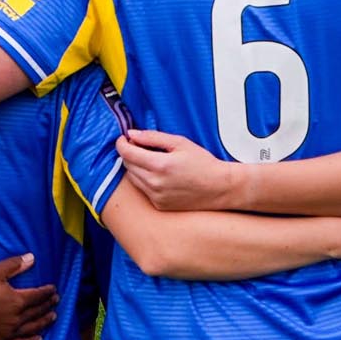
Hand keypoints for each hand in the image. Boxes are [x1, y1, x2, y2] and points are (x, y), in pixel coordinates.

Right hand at [0, 255, 61, 339]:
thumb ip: (14, 265)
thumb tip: (32, 258)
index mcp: (17, 300)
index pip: (37, 295)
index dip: (47, 292)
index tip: (53, 289)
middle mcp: (16, 318)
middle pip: (37, 311)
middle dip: (48, 305)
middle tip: (55, 301)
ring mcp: (9, 332)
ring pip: (33, 327)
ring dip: (44, 322)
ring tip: (52, 317)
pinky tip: (38, 339)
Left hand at [115, 129, 241, 212]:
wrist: (219, 187)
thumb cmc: (203, 163)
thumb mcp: (180, 142)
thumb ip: (153, 137)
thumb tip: (132, 134)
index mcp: (160, 165)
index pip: (128, 153)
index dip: (121, 143)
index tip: (123, 138)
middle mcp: (155, 184)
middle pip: (128, 165)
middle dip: (129, 153)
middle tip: (139, 146)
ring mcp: (156, 197)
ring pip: (133, 178)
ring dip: (135, 167)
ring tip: (150, 160)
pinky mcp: (159, 205)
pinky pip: (143, 190)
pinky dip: (145, 180)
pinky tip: (159, 175)